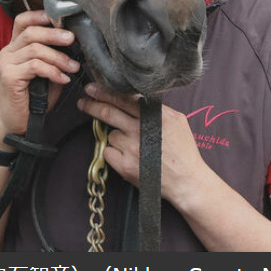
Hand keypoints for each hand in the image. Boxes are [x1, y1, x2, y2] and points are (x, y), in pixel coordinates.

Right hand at [0, 10, 79, 148]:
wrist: (16, 125)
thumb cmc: (32, 100)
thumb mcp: (46, 74)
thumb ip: (53, 58)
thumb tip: (73, 45)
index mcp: (15, 48)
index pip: (22, 21)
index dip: (39, 15)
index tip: (60, 18)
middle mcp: (7, 52)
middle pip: (31, 31)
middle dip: (54, 33)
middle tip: (72, 39)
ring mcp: (6, 64)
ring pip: (35, 49)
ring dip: (59, 57)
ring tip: (74, 67)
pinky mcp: (9, 77)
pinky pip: (35, 66)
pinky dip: (53, 71)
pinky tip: (63, 79)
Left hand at [77, 83, 204, 206]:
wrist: (187, 182)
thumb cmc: (183, 151)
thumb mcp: (176, 120)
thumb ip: (156, 107)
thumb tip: (136, 96)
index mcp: (154, 116)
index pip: (123, 98)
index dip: (104, 92)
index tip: (92, 88)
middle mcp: (141, 129)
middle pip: (108, 112)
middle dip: (91, 105)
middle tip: (83, 102)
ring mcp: (132, 148)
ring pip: (110, 135)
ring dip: (115, 137)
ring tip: (132, 146)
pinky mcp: (125, 166)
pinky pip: (108, 152)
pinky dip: (114, 153)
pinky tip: (128, 157)